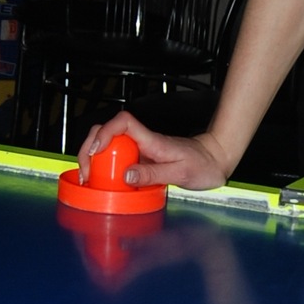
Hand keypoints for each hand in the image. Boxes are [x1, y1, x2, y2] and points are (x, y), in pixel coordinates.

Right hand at [78, 111, 231, 191]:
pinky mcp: (142, 160)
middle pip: (107, 132)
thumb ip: (153, 174)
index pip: (123, 122)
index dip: (105, 132)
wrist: (216, 161)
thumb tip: (125, 176)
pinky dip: (106, 168)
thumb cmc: (203, 164)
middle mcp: (144, 142)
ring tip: (90, 178)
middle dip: (90, 148)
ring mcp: (141, 151)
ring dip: (95, 158)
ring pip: (110, 145)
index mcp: (152, 140)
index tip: (96, 151)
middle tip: (87, 171)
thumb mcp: (181, 173)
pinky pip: (118, 159)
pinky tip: (105, 182)